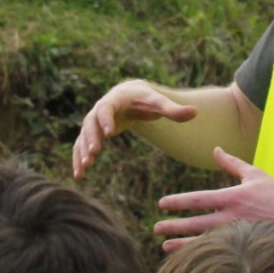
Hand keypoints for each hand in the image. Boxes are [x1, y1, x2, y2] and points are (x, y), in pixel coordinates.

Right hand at [73, 81, 196, 178]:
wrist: (131, 97)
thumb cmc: (146, 99)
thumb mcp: (159, 103)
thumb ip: (174, 110)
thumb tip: (195, 112)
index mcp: (115, 99)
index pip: (106, 108)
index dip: (106, 119)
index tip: (109, 132)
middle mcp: (100, 110)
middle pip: (90, 123)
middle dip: (91, 138)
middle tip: (94, 153)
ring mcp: (94, 122)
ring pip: (83, 137)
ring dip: (82, 152)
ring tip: (84, 169)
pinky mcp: (92, 134)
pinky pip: (81, 147)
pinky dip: (78, 159)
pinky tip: (79, 176)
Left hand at [158, 146, 273, 248]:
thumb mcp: (256, 175)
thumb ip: (232, 164)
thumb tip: (215, 149)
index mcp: (234, 197)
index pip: (199, 199)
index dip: (178, 202)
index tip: (162, 204)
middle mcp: (233, 217)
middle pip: (196, 223)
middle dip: (174, 226)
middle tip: (156, 227)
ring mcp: (239, 236)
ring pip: (204, 242)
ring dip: (183, 245)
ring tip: (165, 246)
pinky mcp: (246, 249)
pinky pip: (218, 254)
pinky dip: (202, 256)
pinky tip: (190, 259)